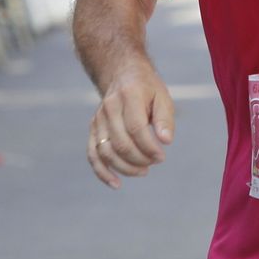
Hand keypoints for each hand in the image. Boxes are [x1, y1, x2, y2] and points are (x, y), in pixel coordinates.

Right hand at [87, 59, 175, 188]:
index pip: (136, 128)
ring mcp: (98, 119)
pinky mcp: (93, 129)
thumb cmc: (147, 89)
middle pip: (121, 143)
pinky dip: (102, 172)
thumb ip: (165, 119)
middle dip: (139, 159)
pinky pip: (93, 154)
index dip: (149, 147)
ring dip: (125, 168)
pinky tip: (116, 184)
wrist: (123, 75)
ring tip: (143, 171)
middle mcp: (109, 107)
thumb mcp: (162, 97)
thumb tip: (166, 141)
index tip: (161, 157)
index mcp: (129, 95)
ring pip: (106, 151)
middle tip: (154, 162)